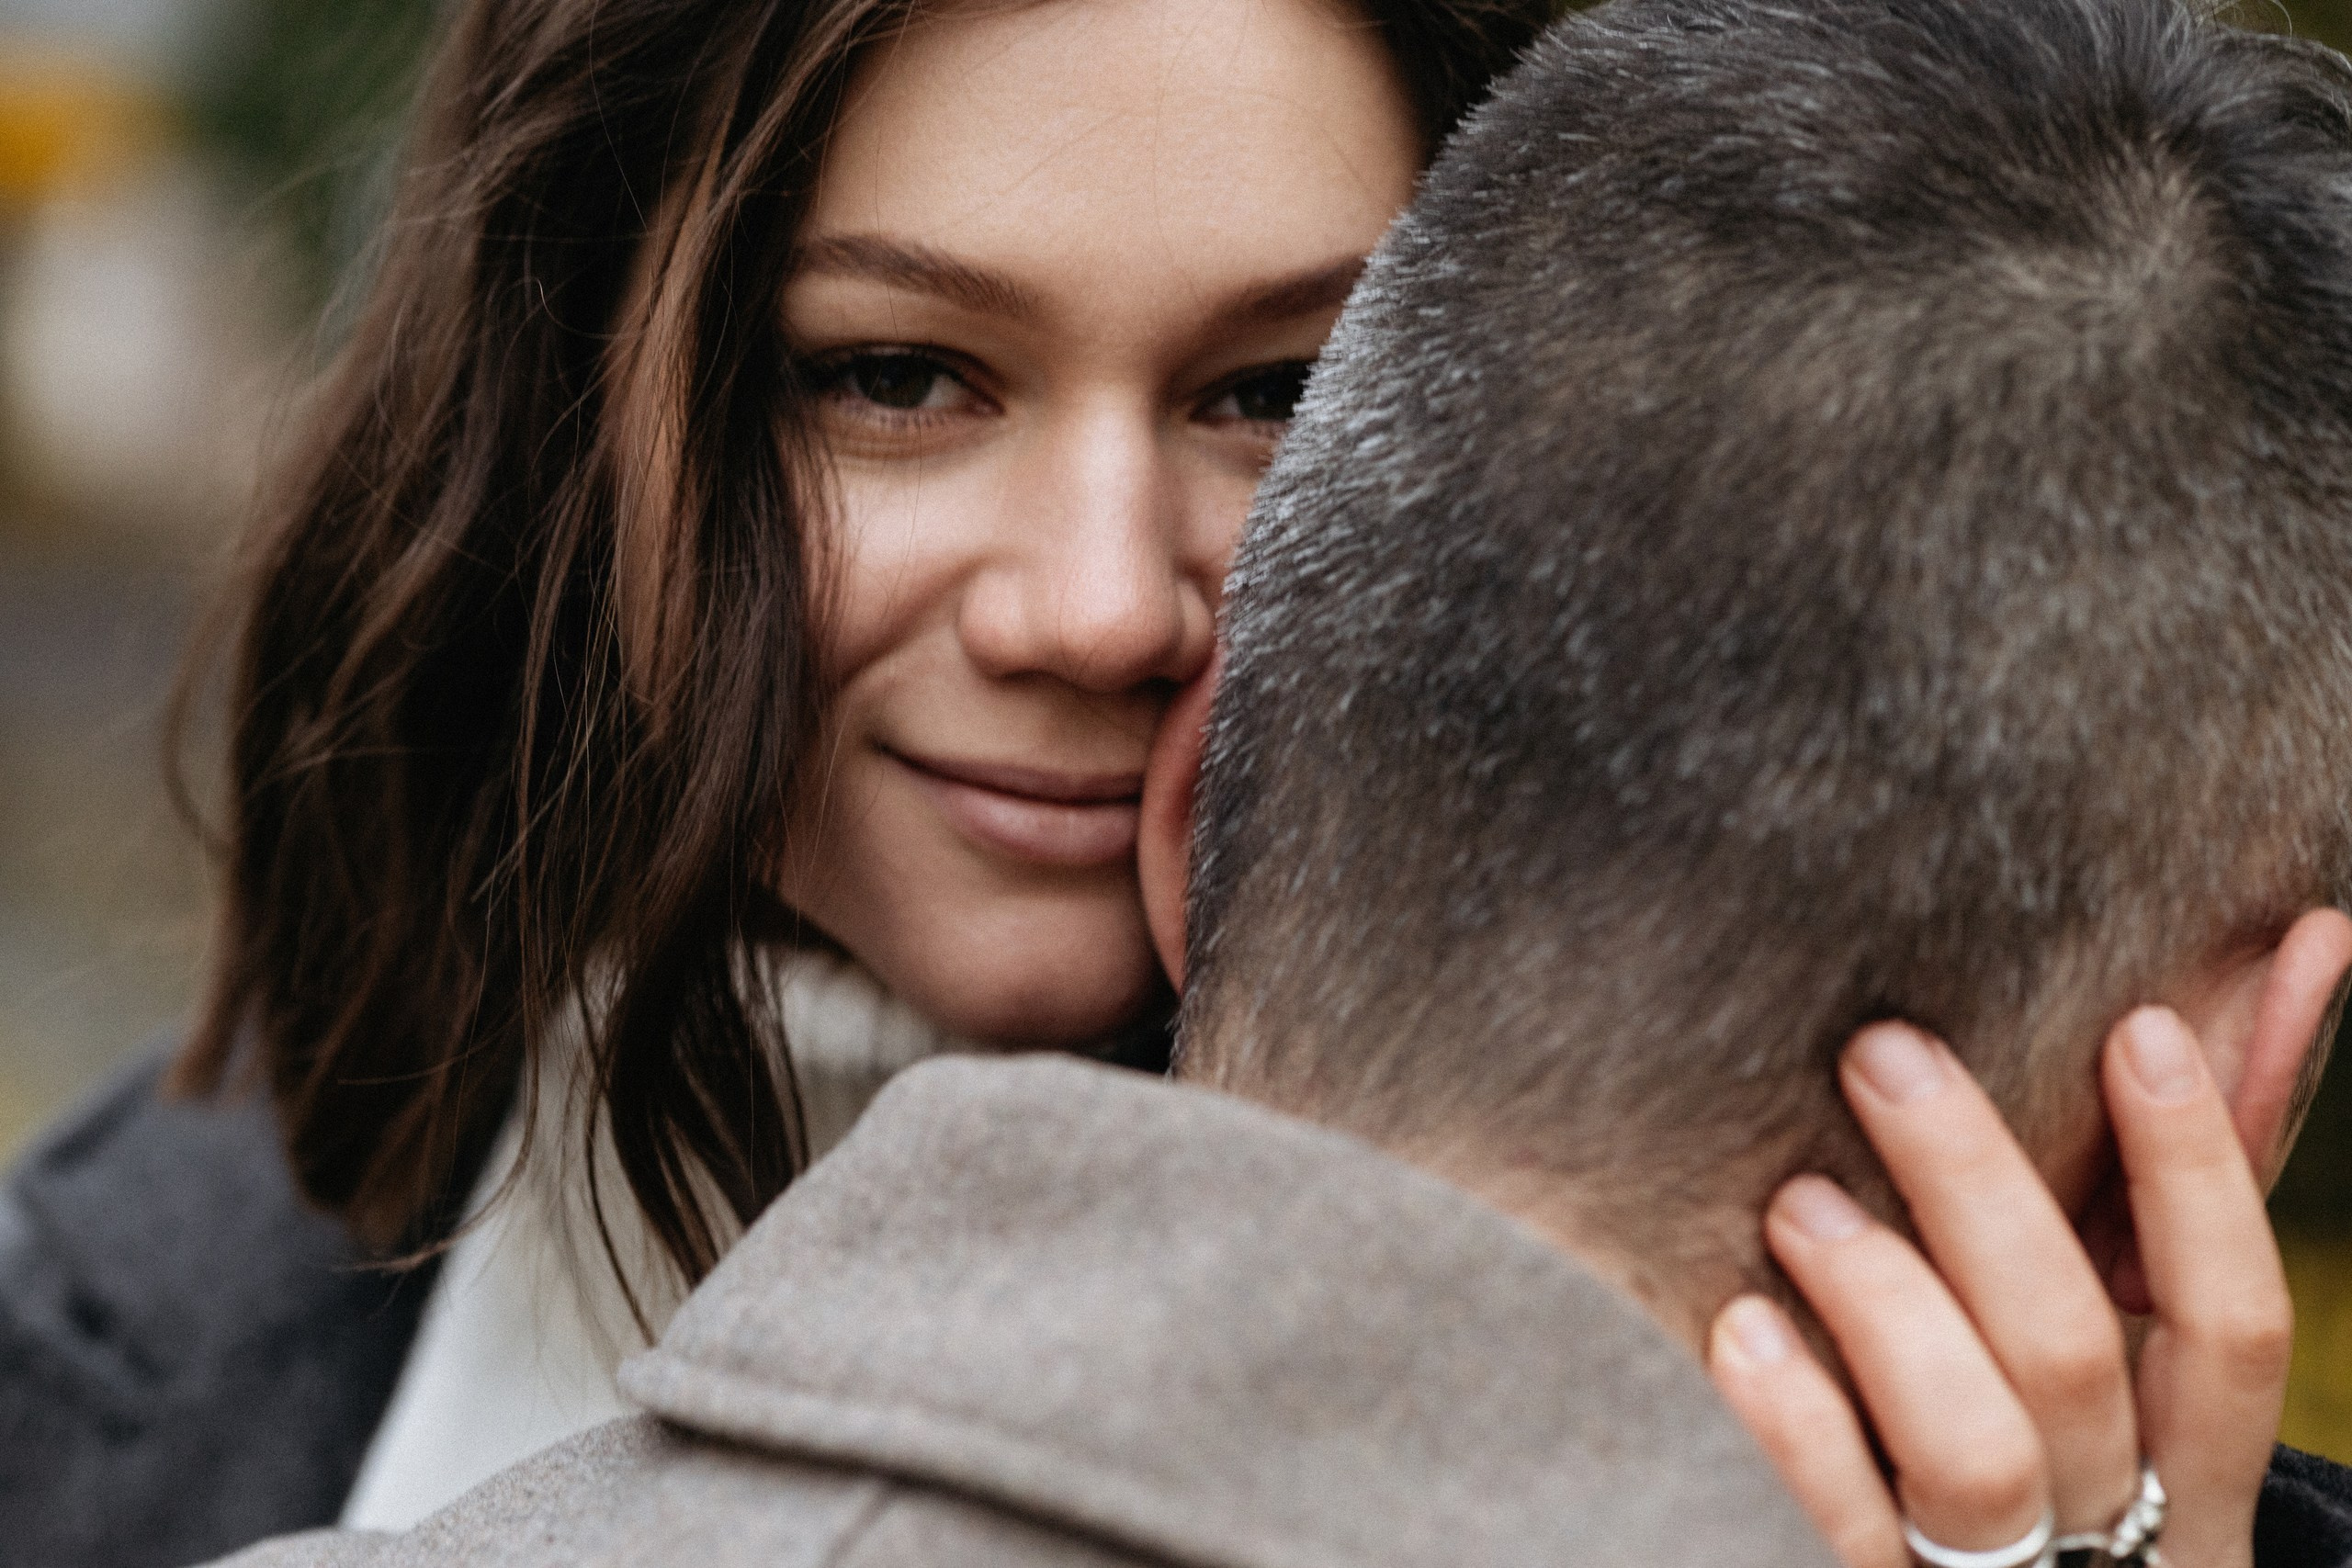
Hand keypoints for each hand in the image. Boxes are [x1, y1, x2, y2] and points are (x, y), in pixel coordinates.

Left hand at [1707, 1008, 2290, 1567]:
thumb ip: (2223, 1142)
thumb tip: (2313, 934)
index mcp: (2201, 1449)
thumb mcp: (2162, 1310)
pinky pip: (1850, 1520)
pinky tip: (1740, 1326)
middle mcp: (2125, 1515)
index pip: (2232, 1316)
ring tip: (1799, 1199)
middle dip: (1980, 1193)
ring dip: (1885, 1306)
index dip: (2198, 1170)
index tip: (2135, 1024)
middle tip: (1883, 1054)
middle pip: (2074, 1356)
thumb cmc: (2094, 1408)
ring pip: (1973, 1452)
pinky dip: (1799, 1422)